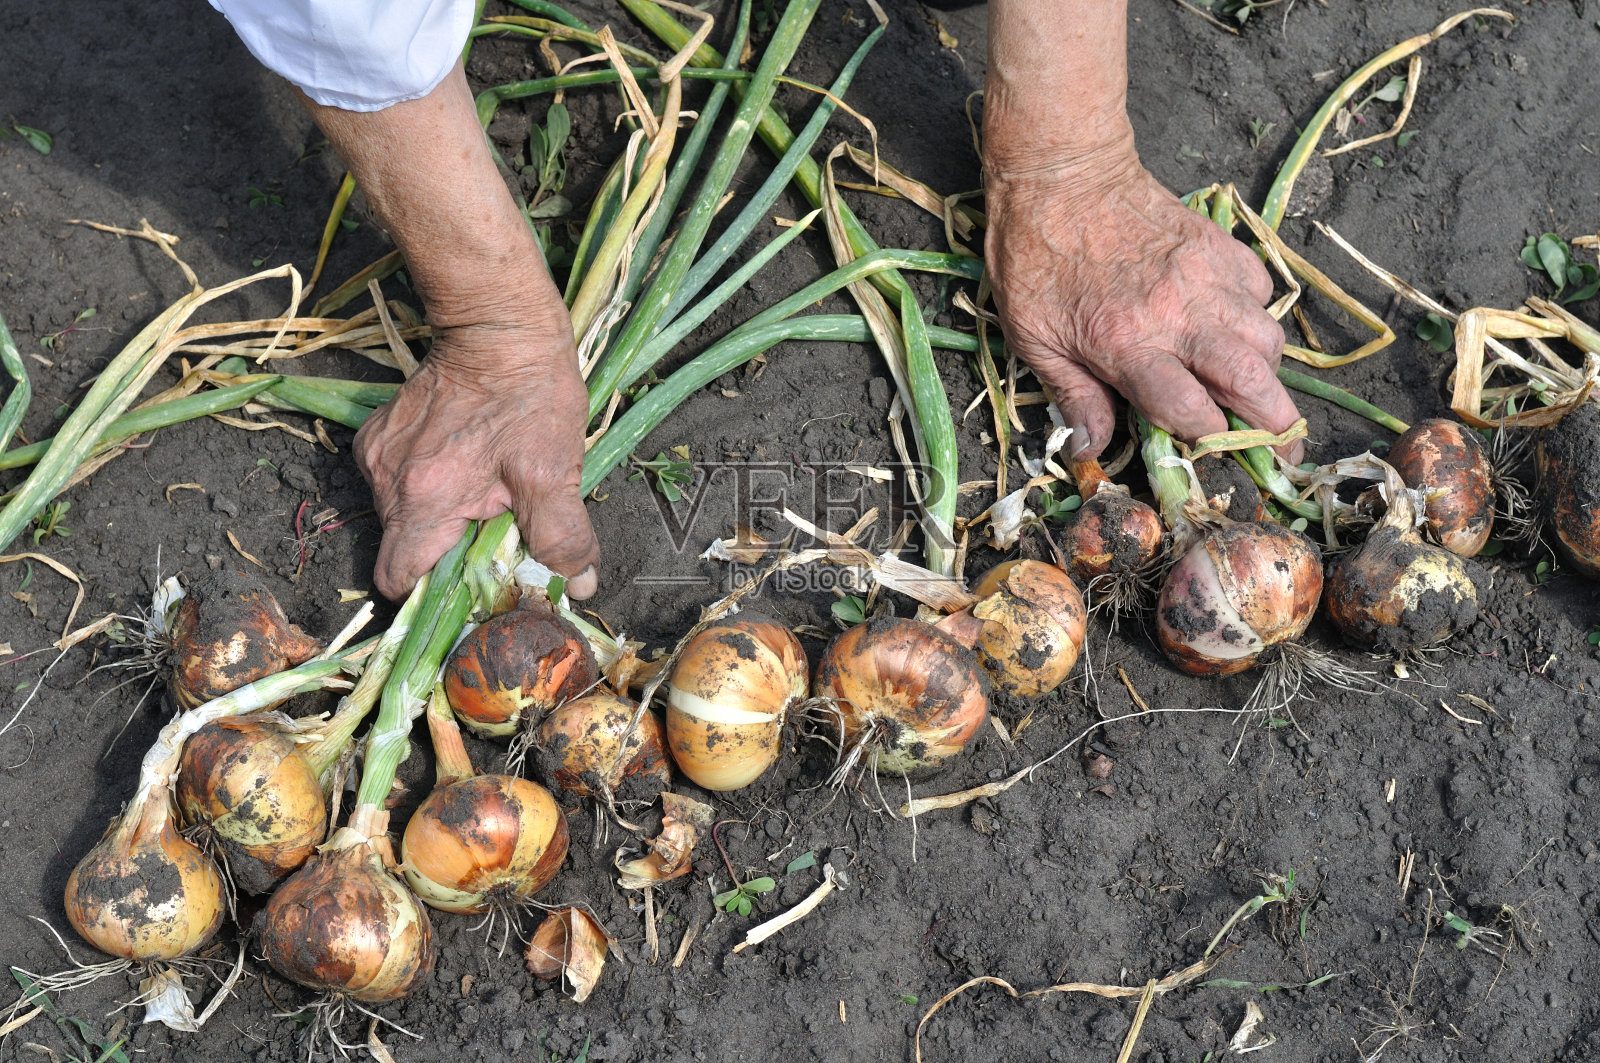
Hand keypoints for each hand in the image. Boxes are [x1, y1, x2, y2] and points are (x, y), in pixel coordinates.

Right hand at [354, 310, 599, 600]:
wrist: (499, 324)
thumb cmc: (530, 395)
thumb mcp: (556, 472)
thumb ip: (562, 537)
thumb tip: (577, 584)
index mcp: (424, 499)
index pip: (398, 578)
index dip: (430, 594)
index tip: (467, 586)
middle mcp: (387, 480)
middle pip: (403, 548)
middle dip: (445, 552)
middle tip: (491, 532)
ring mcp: (378, 453)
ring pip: (402, 514)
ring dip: (441, 515)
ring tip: (484, 488)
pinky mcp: (380, 431)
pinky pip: (398, 480)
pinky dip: (430, 483)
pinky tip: (466, 460)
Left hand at [984, 142, 1300, 462]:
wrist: (1058, 175)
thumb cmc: (1034, 260)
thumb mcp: (1034, 339)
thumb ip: (1072, 396)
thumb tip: (1091, 448)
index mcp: (1127, 346)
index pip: (1194, 411)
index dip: (1210, 441)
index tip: (1210, 454)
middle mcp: (1177, 316)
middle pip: (1253, 379)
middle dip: (1276, 422)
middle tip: (1282, 446)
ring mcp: (1204, 277)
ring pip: (1267, 337)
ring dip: (1266, 370)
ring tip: (1248, 384)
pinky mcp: (1217, 245)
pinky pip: (1261, 290)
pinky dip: (1255, 314)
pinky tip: (1229, 323)